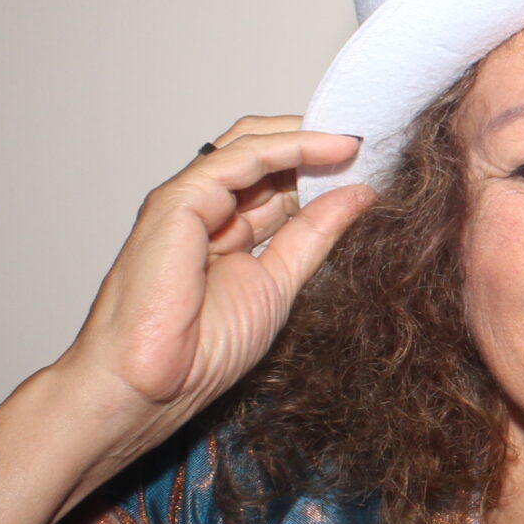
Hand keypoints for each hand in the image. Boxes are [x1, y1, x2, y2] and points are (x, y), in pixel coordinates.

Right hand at [49, 118, 371, 483]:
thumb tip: (360, 196)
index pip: (278, 179)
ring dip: (311, 137)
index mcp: (226, 228)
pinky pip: (241, 159)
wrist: (150, 387)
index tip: (373, 164)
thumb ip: (316, 236)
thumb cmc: (198, 352)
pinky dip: (290, 147)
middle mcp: (205, 207)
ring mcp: (189, 200)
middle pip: (265, 152)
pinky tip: (333, 148)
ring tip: (361, 138)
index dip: (324, 167)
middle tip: (372, 141)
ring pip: (252, 145)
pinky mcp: (179, 201)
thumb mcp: (280, 284)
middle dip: (318, 142)